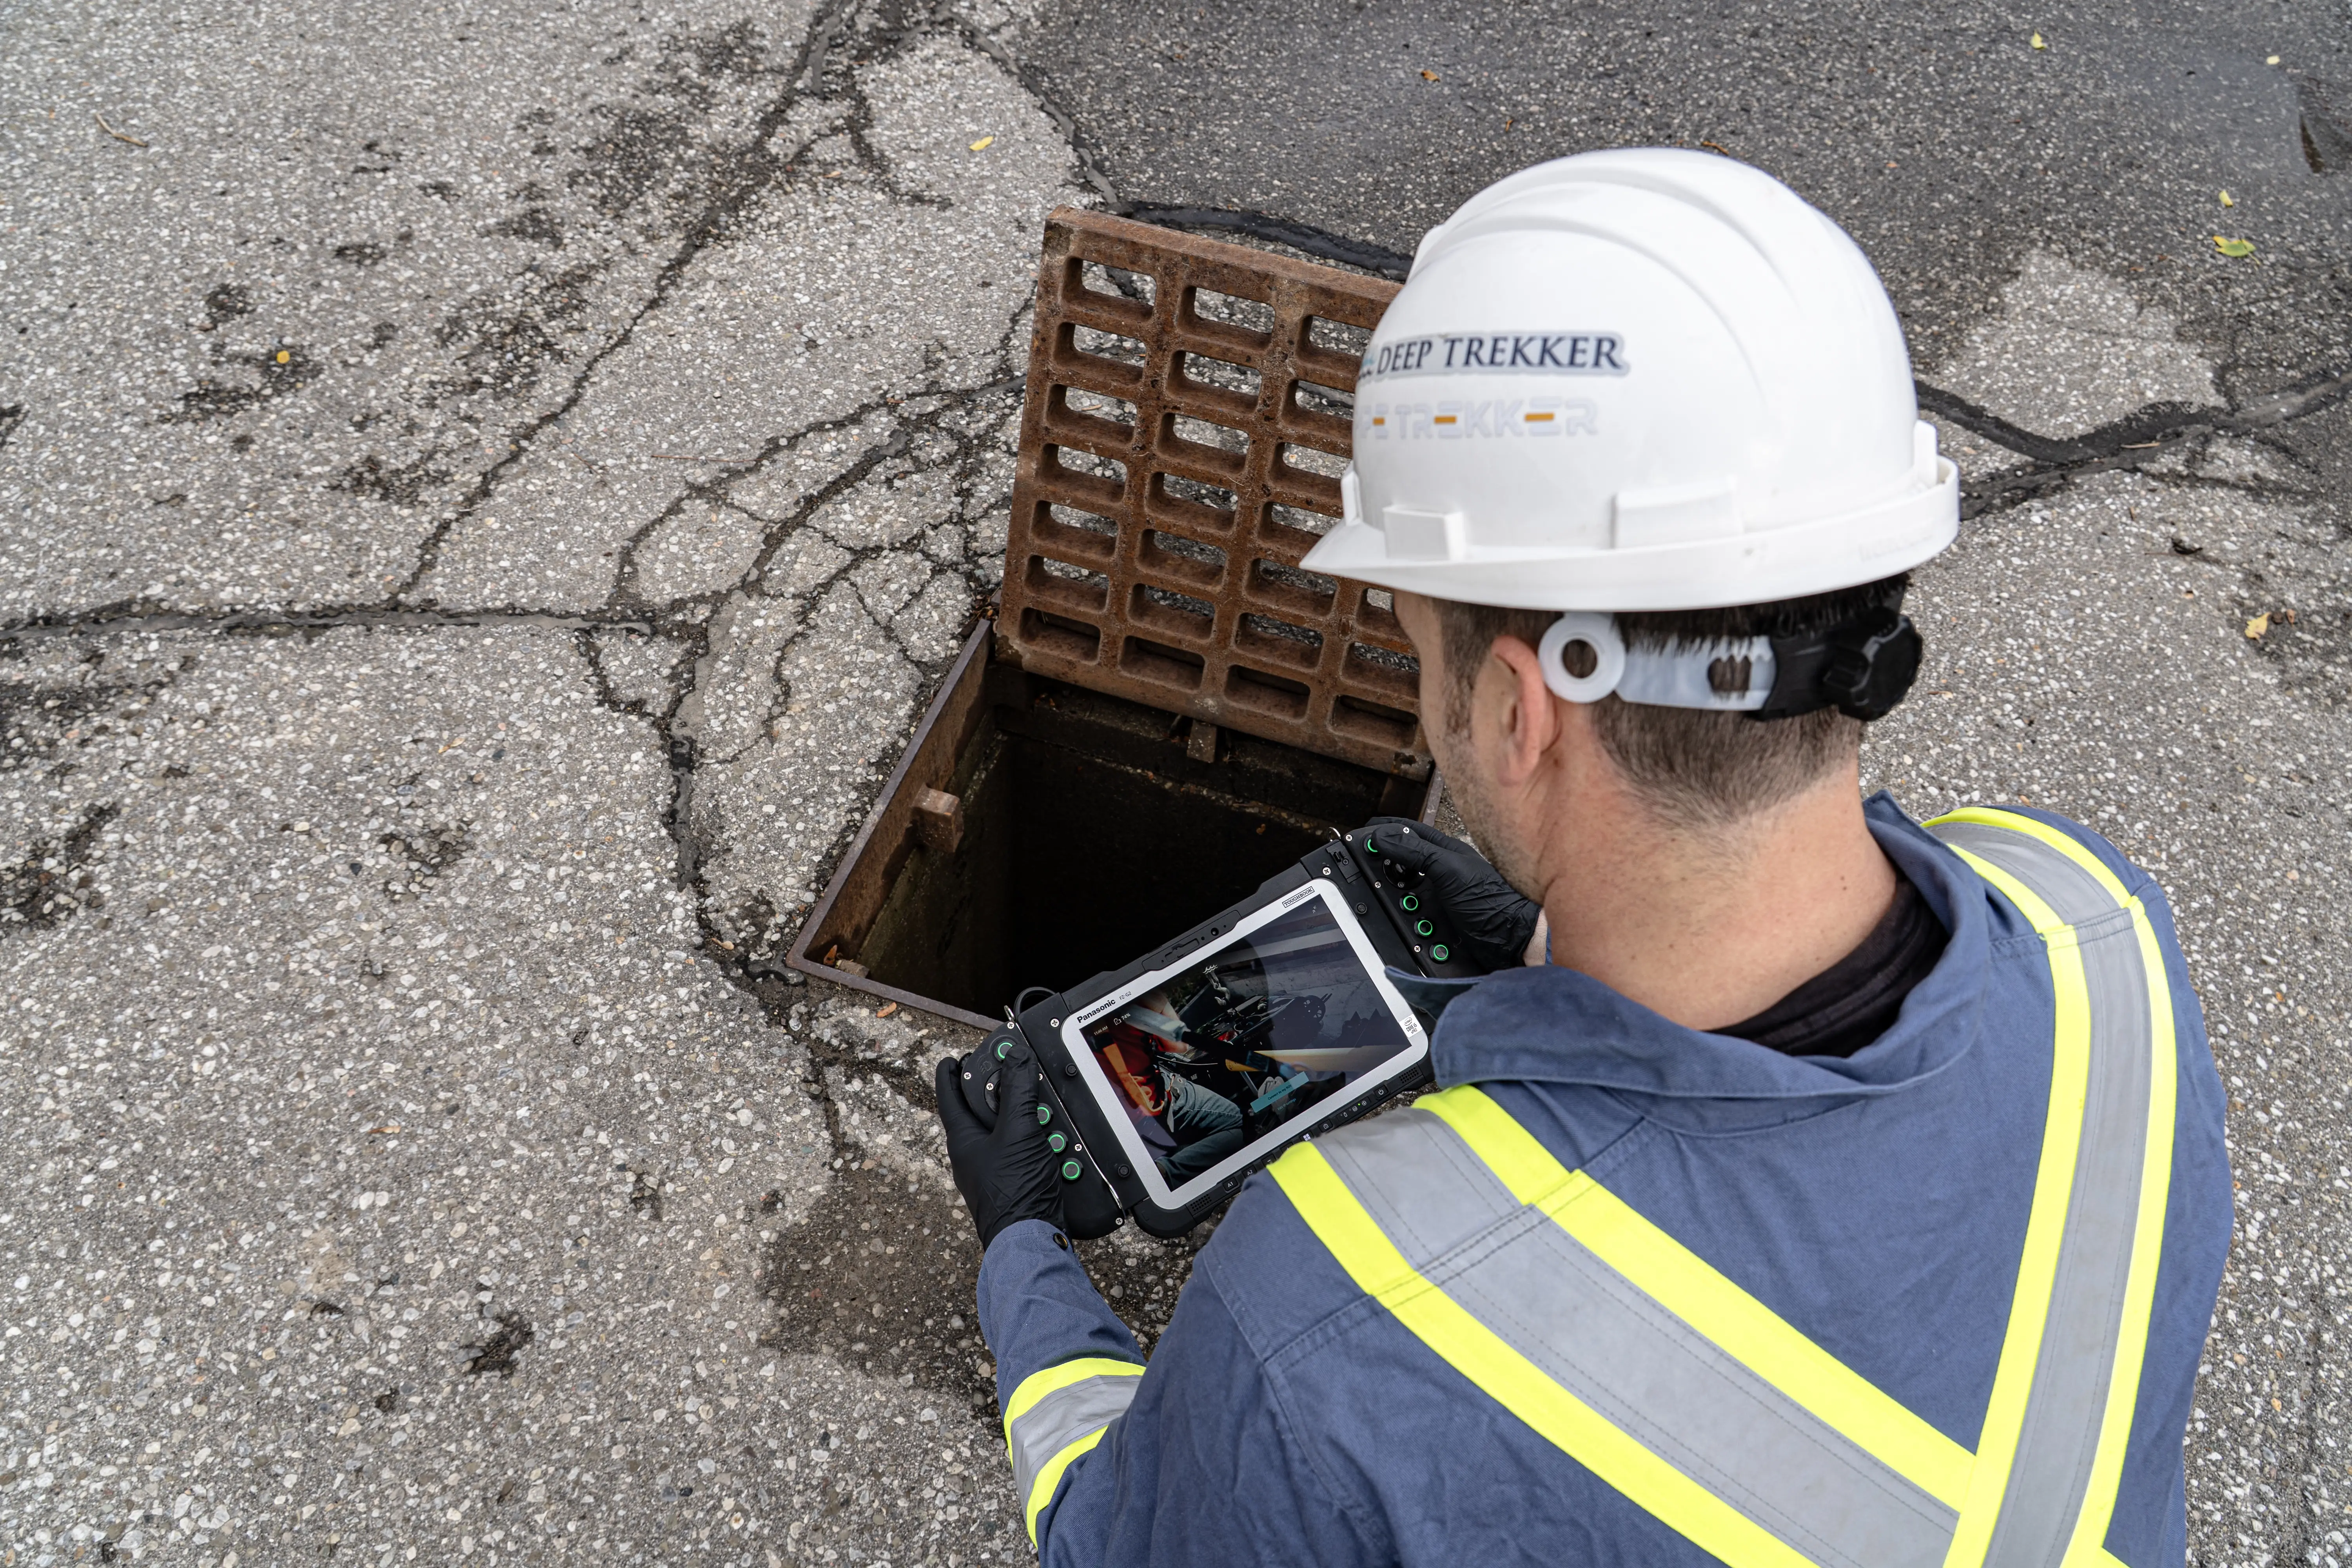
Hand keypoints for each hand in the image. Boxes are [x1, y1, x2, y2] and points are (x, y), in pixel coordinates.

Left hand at [934, 1036, 1065, 1246]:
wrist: (1030, 1239)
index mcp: (963, 1139)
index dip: (951, 1073)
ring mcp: (991, 1172)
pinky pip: (1021, 1151)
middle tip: (1010, 1073)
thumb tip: (1015, 1057)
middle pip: (980, 1113)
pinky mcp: (1012, 1183)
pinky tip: (1051, 1138)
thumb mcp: (1019, 1132)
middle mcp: (972, 1156)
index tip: (953, 1058)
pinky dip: (1035, 1139)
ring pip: (1004, 1132)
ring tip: (1041, 1104)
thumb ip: (1018, 1093)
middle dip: (996, 1093)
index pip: (949, 1097)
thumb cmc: (1014, 1191)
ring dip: (1023, 1116)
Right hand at [1363, 817, 1542, 971]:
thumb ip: (1416, 852)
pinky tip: (1401, 922)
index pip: (1409, 832)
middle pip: (1403, 863)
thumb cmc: (1492, 900)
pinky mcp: (1440, 920)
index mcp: (1445, 852)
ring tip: (1382, 897)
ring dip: (1394, 897)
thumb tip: (1384, 837)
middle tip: (1363, 868)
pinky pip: (1413, 916)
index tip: (1364, 832)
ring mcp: (1441, 897)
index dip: (1386, 829)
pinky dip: (1404, 919)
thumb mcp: (1449, 870)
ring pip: (1405, 891)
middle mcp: (1442, 872)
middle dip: (1384, 866)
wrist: (1511, 939)